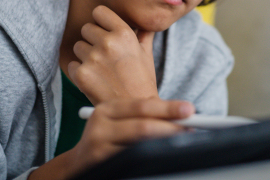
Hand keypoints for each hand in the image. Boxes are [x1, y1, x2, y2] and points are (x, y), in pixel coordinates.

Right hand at [29, 98, 194, 179]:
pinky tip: (161, 155)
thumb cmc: (106, 140)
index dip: (168, 107)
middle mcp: (100, 122)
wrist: (78, 164)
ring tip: (182, 140)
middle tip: (192, 128)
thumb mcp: (119, 121)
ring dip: (164, 142)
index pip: (142, 105)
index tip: (190, 109)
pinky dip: (149, 156)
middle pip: (142, 125)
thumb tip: (180, 113)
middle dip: (170, 127)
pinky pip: (130, 158)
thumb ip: (143, 116)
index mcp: (108, 108)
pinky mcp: (99, 161)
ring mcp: (98, 143)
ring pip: (138, 144)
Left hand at [68, 5, 157, 104]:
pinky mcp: (81, 74)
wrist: (136, 111)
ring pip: (77, 46)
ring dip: (85, 56)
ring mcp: (93, 58)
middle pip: (86, 28)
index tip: (104, 30)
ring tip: (100, 69)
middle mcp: (108, 43)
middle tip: (104, 55)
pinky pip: (72, 65)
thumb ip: (144, 34)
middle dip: (92, 39)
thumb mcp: (147, 54)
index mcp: (124, 33)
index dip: (100, 21)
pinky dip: (80, 72)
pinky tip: (94, 80)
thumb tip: (146, 22)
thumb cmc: (143, 81)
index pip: (99, 12)